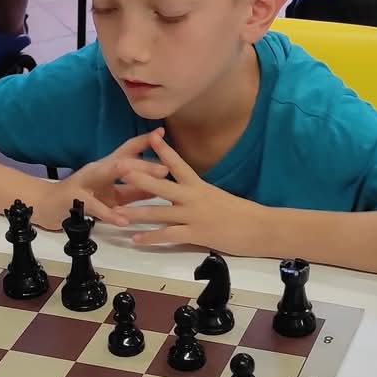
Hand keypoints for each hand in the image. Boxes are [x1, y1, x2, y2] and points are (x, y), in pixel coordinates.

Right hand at [35, 133, 161, 228]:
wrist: (47, 206)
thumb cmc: (82, 198)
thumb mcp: (111, 194)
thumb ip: (133, 190)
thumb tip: (160, 185)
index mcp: (106, 166)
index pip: (127, 150)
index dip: (144, 141)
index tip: (162, 133)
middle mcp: (97, 169)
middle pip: (123, 161)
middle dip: (145, 164)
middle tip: (166, 168)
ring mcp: (85, 182)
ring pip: (108, 175)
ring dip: (128, 177)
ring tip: (149, 183)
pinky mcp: (76, 200)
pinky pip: (96, 207)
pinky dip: (110, 214)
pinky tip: (123, 220)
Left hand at [111, 130, 269, 254]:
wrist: (260, 228)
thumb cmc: (242, 213)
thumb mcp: (218, 197)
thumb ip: (199, 194)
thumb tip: (186, 192)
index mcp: (199, 186)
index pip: (179, 164)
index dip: (164, 150)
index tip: (152, 136)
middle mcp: (194, 197)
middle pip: (161, 185)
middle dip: (138, 177)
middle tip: (119, 168)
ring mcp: (194, 216)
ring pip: (159, 212)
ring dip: (136, 212)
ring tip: (117, 212)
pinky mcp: (196, 234)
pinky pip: (168, 236)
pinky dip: (150, 238)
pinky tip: (136, 240)